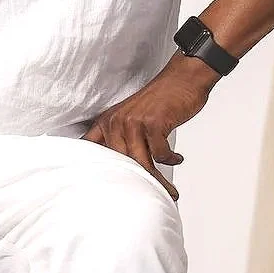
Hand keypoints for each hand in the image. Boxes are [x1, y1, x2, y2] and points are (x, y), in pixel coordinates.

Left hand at [82, 54, 218, 199]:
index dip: (90, 170)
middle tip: (149, 194)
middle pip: (120, 163)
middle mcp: (116, 122)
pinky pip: (159, 154)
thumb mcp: (133, 117)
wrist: (183, 78)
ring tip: (168, 190)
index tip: (96, 190)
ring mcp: (133, 122)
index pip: (90, 149)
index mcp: (108, 122)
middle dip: (136, 183)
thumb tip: (121, 169)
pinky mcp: (153, 123)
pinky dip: (170, 159)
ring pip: (140, 162)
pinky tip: (176, 158)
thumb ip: (123, 139)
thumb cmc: (160, 101)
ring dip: (157, 180)